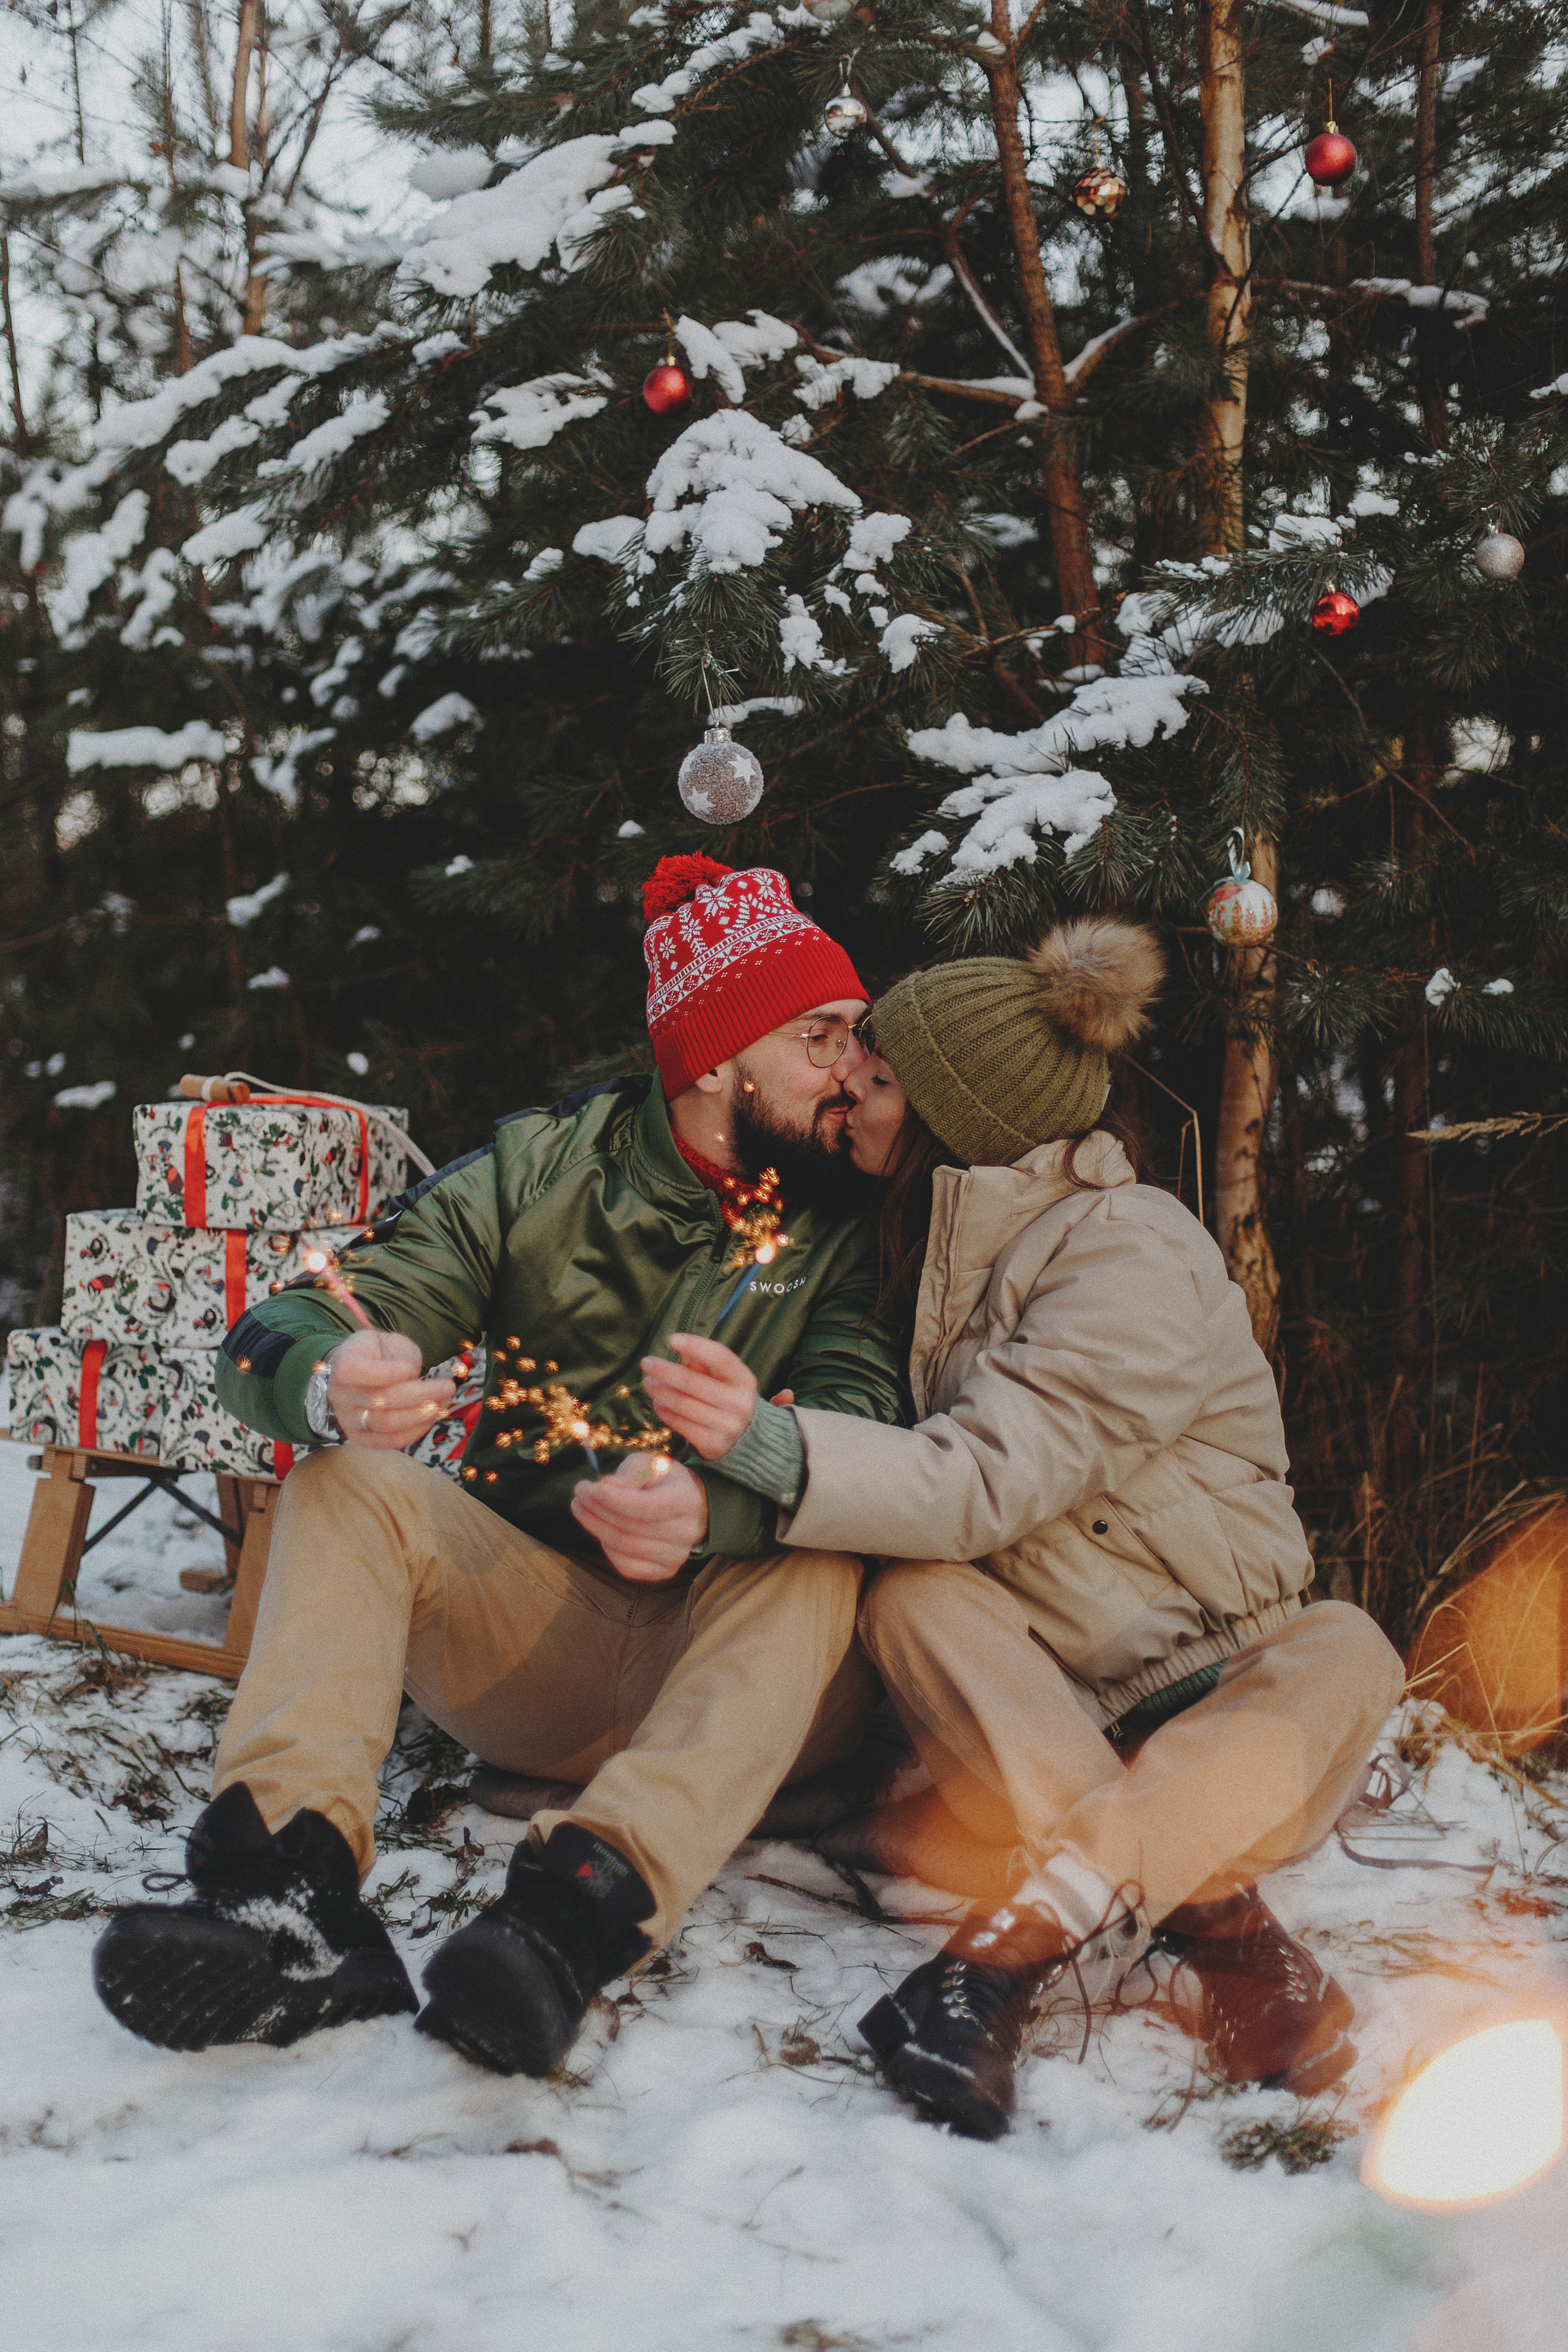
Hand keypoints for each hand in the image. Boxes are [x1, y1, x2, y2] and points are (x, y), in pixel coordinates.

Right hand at [327, 1328, 455, 1449]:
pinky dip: (414, 1432)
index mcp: (342, 1363)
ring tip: (443, 1403)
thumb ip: (399, 1356)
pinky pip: (388, 1442)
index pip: (355, 1370)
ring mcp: (347, 1419)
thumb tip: (412, 1379)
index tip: (412, 1370)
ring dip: (421, 1416)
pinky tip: (431, 1418)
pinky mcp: (359, 1437)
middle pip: (380, 1400)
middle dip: (420, 1395)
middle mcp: (339, 1394)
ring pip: (386, 1424)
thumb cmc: (378, 1354)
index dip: (386, 1372)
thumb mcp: (388, 1341)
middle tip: (448, 1387)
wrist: (358, 1372)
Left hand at [569, 1455, 709, 1581]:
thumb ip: (627, 1475)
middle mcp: (686, 1532)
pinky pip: (626, 1566)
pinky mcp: (664, 1571)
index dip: (614, 1500)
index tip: (590, 1487)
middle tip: (579, 1493)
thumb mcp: (647, 1465)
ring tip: (581, 1507)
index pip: (646, 1507)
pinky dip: (608, 1549)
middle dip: (597, 1510)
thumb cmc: (661, 1481)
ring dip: (595, 1526)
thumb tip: (604, 1489)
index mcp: (687, 1501)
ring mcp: (676, 1556)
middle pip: (629, 1528)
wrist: (686, 1507)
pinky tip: (601, 1530)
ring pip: (623, 1547)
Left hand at [639, 1333, 759, 1460]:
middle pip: (694, 1382)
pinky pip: (681, 1424)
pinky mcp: (714, 1444)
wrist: (741, 1435)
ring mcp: (728, 1426)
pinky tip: (657, 1403)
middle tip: (646, 1363)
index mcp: (745, 1380)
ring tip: (648, 1383)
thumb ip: (702, 1362)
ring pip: (684, 1404)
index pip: (721, 1358)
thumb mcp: (721, 1378)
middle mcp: (740, 1404)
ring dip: (661, 1392)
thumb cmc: (725, 1396)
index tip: (672, 1339)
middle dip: (665, 1371)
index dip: (696, 1346)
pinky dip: (665, 1412)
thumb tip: (680, 1346)